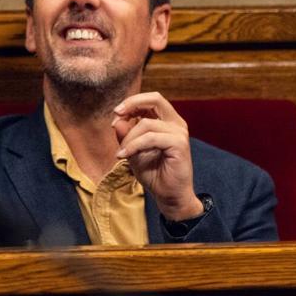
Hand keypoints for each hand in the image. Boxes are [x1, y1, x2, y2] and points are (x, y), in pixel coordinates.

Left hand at [113, 92, 201, 220]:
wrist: (169, 196)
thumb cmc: (154, 174)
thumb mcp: (133, 152)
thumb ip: (126, 135)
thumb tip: (117, 120)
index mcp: (168, 122)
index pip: (151, 100)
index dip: (132, 102)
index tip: (116, 114)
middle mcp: (176, 124)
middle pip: (155, 99)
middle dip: (132, 103)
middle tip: (116, 114)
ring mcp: (179, 133)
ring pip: (146, 124)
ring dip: (128, 138)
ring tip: (121, 153)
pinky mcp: (179, 144)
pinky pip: (150, 138)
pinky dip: (133, 146)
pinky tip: (123, 156)